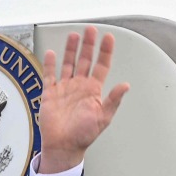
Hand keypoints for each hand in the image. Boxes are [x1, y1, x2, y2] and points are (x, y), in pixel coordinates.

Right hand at [37, 27, 130, 172]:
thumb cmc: (84, 134)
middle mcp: (80, 86)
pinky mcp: (50, 93)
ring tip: (74, 35)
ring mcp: (65, 88)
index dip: (105, 52)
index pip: (101, 66)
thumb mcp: (103, 117)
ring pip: (68, 63)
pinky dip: (50, 64)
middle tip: (91, 30)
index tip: (108, 38)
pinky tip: (51, 53)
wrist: (63, 146)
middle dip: (88, 45)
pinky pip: (50, 75)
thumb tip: (125, 85)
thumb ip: (113, 100)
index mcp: (93, 91)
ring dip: (71, 50)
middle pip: (85, 60)